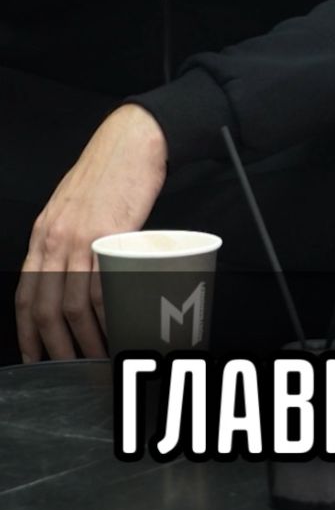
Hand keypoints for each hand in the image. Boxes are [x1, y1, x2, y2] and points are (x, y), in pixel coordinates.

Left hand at [15, 106, 168, 361]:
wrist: (132, 141)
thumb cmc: (109, 173)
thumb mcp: (74, 207)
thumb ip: (69, 239)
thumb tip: (73, 275)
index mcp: (43, 234)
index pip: (26, 293)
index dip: (27, 331)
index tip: (34, 356)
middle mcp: (54, 239)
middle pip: (46, 307)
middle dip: (56, 347)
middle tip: (71, 369)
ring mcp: (80, 238)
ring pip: (73, 304)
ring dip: (86, 339)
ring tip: (100, 357)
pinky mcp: (108, 235)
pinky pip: (103, 286)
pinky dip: (108, 316)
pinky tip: (118, 329)